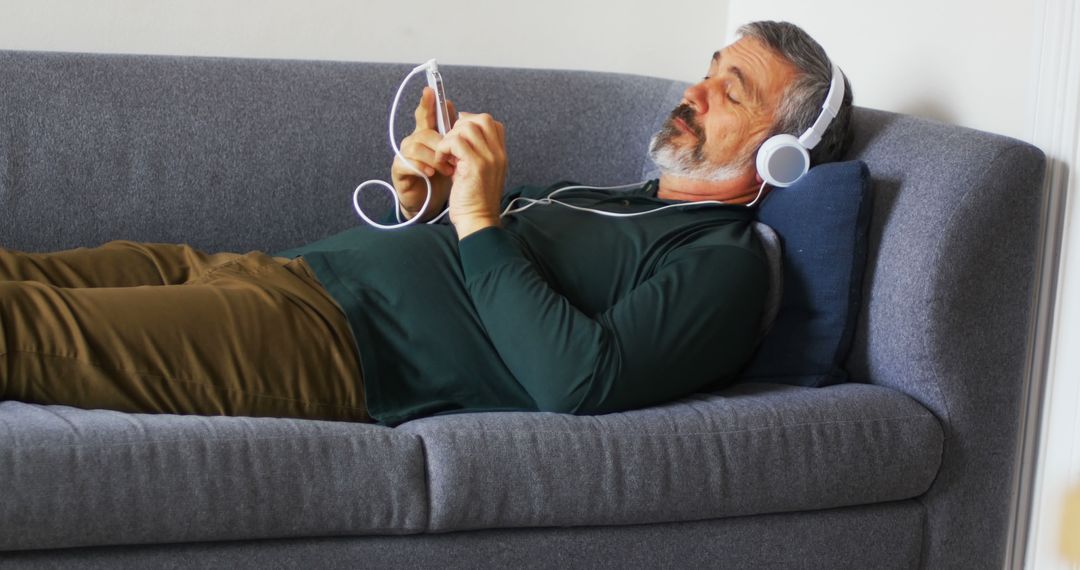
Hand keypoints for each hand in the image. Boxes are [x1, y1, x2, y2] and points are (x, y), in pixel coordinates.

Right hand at [390, 87, 458, 220]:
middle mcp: (414, 141)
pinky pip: (407, 162)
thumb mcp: (452, 155)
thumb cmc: (442, 178)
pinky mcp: (399, 169)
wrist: (432, 204)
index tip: (430, 90)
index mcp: (428, 135)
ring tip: (448, 170)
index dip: (428, 102)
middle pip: (425, 130)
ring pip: (417, 145)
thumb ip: (453, 135)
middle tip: (455, 157)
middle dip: (442, 144)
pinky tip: (431, 173)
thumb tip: (457, 110)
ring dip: (435, 157)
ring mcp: (404, 154)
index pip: (426, 114)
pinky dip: (422, 166)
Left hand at [435, 112, 507, 238]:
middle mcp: (498, 153)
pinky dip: (444, 148)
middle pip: (481, 119)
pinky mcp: (475, 165)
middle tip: (450, 146)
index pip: (492, 123)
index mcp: (500, 154)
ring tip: (446, 156)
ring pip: (466, 127)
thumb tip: (458, 134)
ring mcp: (489, 158)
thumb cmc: (474, 200)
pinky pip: (455, 141)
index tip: (458, 138)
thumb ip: (475, 153)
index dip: (472, 123)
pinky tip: (442, 162)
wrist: (477, 221)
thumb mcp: (480, 172)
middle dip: (460, 127)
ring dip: (449, 138)